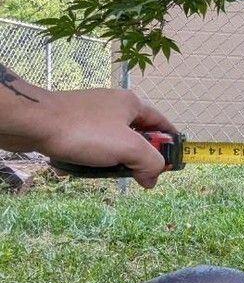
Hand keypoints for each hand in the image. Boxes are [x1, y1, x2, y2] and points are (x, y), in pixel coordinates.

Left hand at [33, 90, 176, 187]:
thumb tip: (152, 179)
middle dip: (138, 155)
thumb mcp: (128, 148)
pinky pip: (93, 142)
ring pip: (114, 140)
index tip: (172, 162)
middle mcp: (114, 104)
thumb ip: (150, 163)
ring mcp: (91, 112)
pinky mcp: (72, 121)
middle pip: (137, 134)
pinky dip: (94, 156)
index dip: (170, 143)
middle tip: (136, 173)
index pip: (162, 123)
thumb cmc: (84, 132)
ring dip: (114, 158)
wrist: (33, 122)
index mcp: (132, 103)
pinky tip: (85, 166)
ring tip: (105, 170)